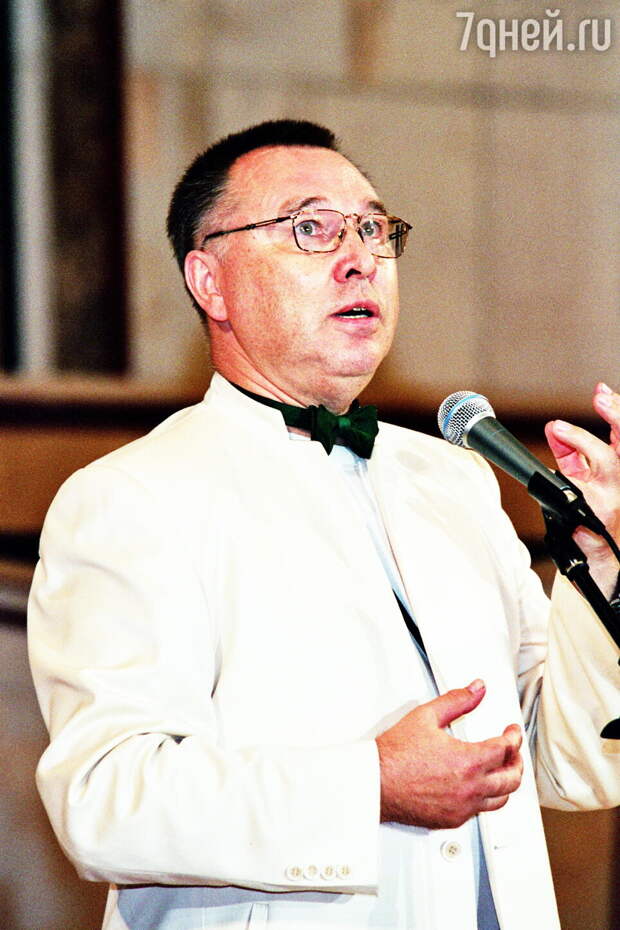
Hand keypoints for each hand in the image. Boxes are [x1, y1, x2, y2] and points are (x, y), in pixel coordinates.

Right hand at [376, 680, 522, 828]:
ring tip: (503, 772)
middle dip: (517, 762)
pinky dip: (485, 798)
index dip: (513, 737)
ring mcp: (462, 807)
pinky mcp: (452, 819)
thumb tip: (476, 690)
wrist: (375, 782)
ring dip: (506, 784)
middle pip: (511, 779)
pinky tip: (479, 789)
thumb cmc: (395, 755)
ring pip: (500, 800)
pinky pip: (479, 811)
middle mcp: (470, 788)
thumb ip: (457, 700)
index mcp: (469, 761)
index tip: (512, 731)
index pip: (505, 749)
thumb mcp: (426, 716)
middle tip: (513, 751)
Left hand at [545, 382, 619, 597]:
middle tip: (601, 398)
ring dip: (583, 441)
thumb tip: (553, 429)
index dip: (616, 410)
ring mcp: (614, 495)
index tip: (601, 392)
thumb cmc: (590, 516)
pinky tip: (559, 465)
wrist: (598, 559)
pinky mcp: (599, 510)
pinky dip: (568, 471)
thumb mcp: (582, 479)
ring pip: (606, 461)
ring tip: (559, 428)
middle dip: (617, 415)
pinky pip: (579, 485)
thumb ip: (571, 454)